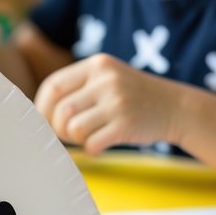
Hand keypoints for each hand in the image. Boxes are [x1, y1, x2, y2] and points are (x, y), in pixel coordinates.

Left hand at [35, 53, 179, 152]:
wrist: (176, 107)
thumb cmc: (132, 97)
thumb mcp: (108, 78)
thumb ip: (78, 88)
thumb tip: (38, 113)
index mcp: (97, 65)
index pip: (53, 86)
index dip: (43, 107)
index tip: (46, 120)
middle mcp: (106, 80)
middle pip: (61, 110)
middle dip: (58, 128)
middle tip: (69, 134)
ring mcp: (117, 102)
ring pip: (73, 128)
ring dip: (75, 139)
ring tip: (89, 136)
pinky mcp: (126, 125)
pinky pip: (91, 144)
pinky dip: (92, 148)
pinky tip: (102, 143)